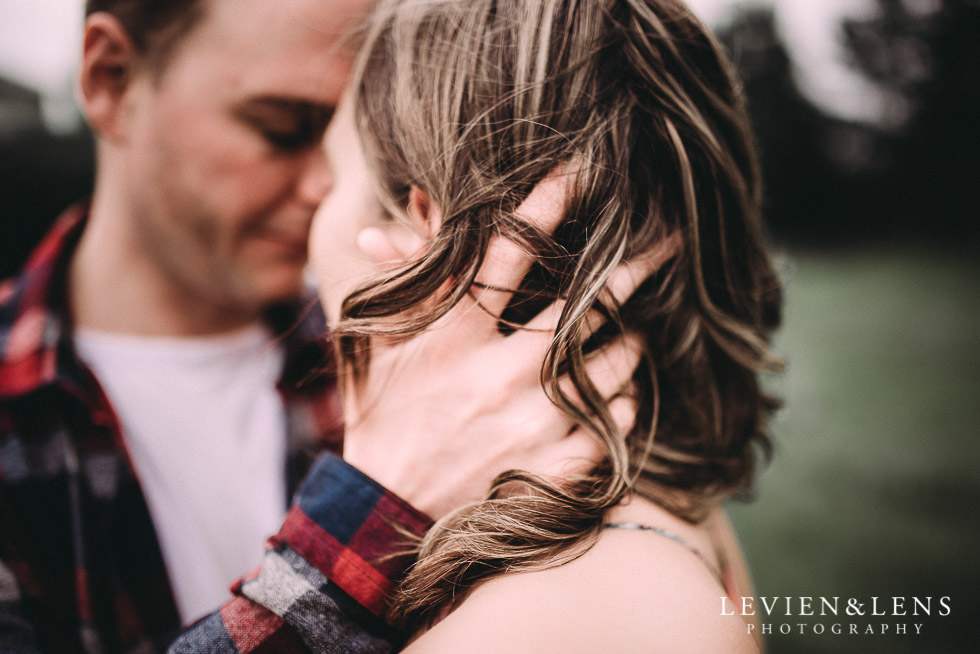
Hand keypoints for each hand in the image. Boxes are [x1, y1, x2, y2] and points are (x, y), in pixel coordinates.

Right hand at [341, 170, 653, 518]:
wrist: (388, 509)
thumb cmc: (385, 416)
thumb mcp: (381, 344)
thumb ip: (401, 278)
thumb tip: (400, 214)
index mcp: (453, 336)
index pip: (507, 254)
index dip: (546, 205)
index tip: (583, 170)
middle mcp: (499, 373)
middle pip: (584, 304)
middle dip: (629, 270)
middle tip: (663, 244)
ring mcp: (533, 422)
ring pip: (612, 360)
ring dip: (626, 342)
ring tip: (626, 336)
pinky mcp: (555, 465)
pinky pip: (615, 419)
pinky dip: (619, 402)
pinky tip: (610, 396)